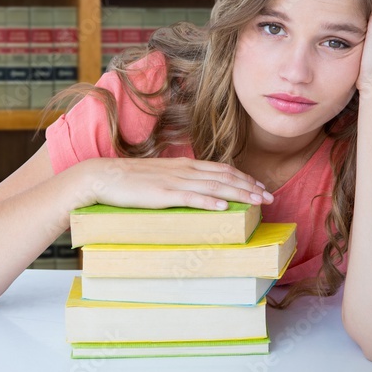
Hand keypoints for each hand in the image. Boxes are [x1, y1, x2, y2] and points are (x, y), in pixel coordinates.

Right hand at [73, 157, 273, 210]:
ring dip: (239, 193)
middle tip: (269, 197)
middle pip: (224, 176)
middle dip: (249, 186)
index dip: (243, 177)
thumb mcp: (157, 177)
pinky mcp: (163, 195)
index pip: (220, 169)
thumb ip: (176, 181)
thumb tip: (191, 191)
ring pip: (214, 186)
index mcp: (182, 164)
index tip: (259, 187)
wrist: (102, 177)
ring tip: (257, 202)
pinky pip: (191, 197)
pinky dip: (210, 201)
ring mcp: (174, 182)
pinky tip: (224, 207)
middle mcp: (183, 170)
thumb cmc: (127, 180)